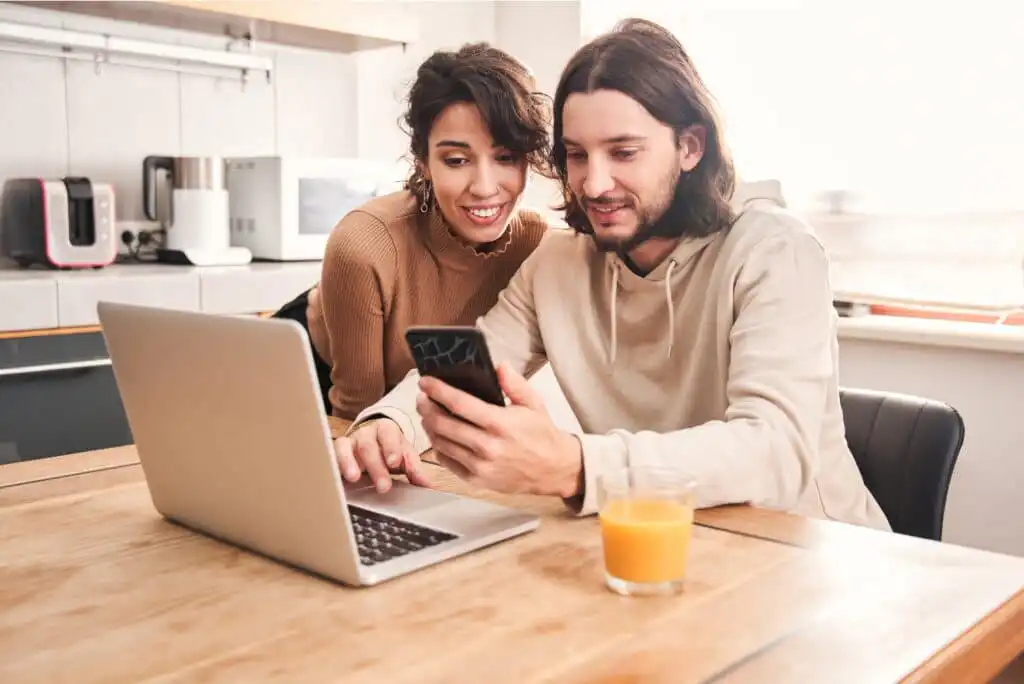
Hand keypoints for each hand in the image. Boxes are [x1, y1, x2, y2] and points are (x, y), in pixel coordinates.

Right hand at [333, 419, 431, 492]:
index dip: (391, 447)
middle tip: (384, 486)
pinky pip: (330, 454)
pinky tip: (336, 477)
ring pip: (345, 446)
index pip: (388, 433)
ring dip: (349, 462)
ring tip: (354, 478)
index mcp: (386, 429)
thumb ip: (414, 467)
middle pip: (368, 445)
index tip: (394, 462)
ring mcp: (348, 441)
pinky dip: (333, 464)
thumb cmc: (389, 449)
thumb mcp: (404, 455)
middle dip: (376, 466)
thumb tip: (427, 484)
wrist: (371, 441)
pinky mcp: (335, 452)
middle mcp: (365, 432)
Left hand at [416, 362, 581, 497]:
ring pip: (442, 443)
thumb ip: (515, 383)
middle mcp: (488, 446)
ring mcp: (481, 466)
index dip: (438, 390)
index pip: (459, 403)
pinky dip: (439, 448)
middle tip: (421, 398)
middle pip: (443, 424)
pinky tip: (438, 436)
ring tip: (427, 415)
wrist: (554, 470)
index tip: (426, 382)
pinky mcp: (477, 480)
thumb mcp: (534, 404)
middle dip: (427, 408)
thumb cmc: (542, 435)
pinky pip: (448, 462)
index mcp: (500, 424)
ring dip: (429, 427)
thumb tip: (499, 365)